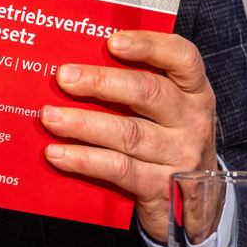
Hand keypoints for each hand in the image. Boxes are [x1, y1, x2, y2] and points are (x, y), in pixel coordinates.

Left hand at [41, 30, 217, 242]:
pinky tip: (58, 154)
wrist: (191, 205)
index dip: (148, 45)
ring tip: (50, 117)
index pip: (182, 58)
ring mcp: (180, 156)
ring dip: (84, 124)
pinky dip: (85, 160)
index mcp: (195, 92)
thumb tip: (82, 67)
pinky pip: (119, 169)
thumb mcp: (169, 112)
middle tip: (64, 78)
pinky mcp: (161, 187)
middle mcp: (193, 121)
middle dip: (101, 83)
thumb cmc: (169, 143)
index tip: (113, 41)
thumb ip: (139, 87)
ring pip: (128, 133)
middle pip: (149, 93)